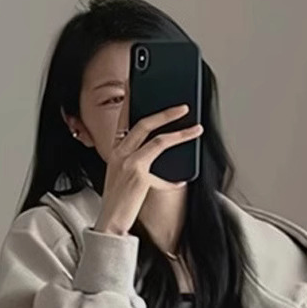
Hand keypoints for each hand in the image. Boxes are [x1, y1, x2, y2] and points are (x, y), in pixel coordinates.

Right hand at [94, 104, 203, 235]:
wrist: (110, 223)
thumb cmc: (120, 203)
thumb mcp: (127, 179)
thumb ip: (142, 165)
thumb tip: (167, 160)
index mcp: (115, 151)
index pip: (124, 119)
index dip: (132, 100)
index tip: (138, 84)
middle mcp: (118, 152)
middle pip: (143, 122)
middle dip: (166, 112)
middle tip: (184, 106)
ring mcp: (127, 161)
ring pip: (157, 138)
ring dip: (180, 132)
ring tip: (196, 128)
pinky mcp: (138, 174)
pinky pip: (162, 163)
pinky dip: (176, 167)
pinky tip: (185, 174)